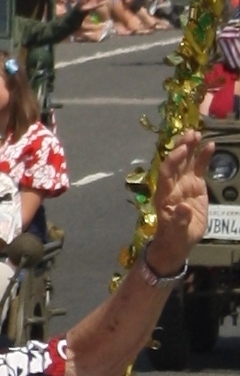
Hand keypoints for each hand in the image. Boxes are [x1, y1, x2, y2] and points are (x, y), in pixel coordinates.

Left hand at [145, 129, 210, 266]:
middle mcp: (173, 186)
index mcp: (164, 195)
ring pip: (187, 162)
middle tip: (190, 133)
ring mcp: (184, 184)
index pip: (166, 174)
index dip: (173, 161)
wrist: (180, 242)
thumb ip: (179, 220)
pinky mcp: (196, 186)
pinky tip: (210, 145)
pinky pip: (199, 168)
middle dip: (181, 148)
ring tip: (197, 133)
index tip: (182, 150)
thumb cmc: (174, 237)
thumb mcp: (177, 232)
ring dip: (191, 148)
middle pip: (176, 163)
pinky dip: (204, 157)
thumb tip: (183, 207)